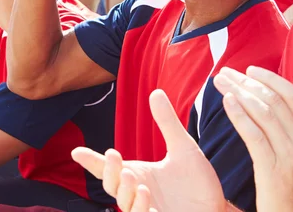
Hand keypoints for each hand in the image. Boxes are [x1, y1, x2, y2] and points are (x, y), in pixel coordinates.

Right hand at [73, 90, 225, 211]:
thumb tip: (155, 91)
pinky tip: (147, 196)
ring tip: (132, 177)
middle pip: (111, 185)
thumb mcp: (183, 147)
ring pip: (125, 205)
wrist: (216, 208)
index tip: (76, 151)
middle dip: (109, 172)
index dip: (92, 161)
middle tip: (113, 155)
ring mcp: (147, 210)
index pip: (109, 169)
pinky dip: (142, 209)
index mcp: (139, 175)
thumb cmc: (197, 182)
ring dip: (125, 191)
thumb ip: (167, 123)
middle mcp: (138, 194)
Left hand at [213, 66, 292, 211]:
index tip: (251, 70)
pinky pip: (254, 135)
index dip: (271, 80)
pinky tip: (227, 102)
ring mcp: (290, 155)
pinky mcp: (273, 170)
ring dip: (238, 93)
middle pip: (274, 101)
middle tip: (226, 73)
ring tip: (220, 82)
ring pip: (263, 113)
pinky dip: (239, 115)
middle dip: (247, 83)